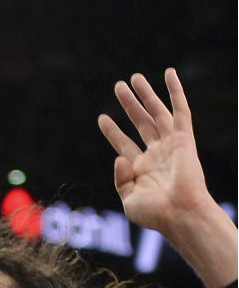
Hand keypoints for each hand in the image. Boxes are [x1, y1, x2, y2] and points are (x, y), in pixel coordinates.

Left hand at [97, 68, 211, 238]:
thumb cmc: (155, 214)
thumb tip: (119, 158)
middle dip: (129, 105)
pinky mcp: (185, 139)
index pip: (124, 143)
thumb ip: (120, 179)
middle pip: (140, 122)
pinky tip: (169, 74)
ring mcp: (171, 146)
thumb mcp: (128, 199)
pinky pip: (181, 111)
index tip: (102, 117)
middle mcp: (157, 154)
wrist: (180, 214)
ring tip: (133, 78)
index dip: (112, 131)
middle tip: (118, 86)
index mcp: (142, 169)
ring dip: (146, 95)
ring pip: (157, 113)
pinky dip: (175, 91)